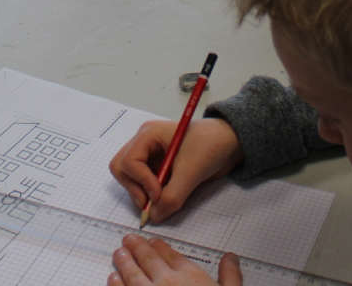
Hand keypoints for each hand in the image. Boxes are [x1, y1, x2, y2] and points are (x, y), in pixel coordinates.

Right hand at [109, 118, 242, 223]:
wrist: (230, 144)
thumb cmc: (211, 146)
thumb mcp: (192, 171)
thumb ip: (172, 196)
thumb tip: (154, 217)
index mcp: (148, 134)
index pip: (129, 161)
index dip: (141, 181)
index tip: (158, 195)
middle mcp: (144, 143)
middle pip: (121, 167)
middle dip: (134, 188)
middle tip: (151, 203)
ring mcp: (149, 155)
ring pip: (128, 177)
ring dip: (140, 192)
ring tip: (160, 201)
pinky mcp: (157, 167)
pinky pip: (142, 183)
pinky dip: (149, 194)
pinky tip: (164, 197)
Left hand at [110, 235, 240, 285]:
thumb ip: (230, 277)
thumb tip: (230, 257)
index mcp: (190, 277)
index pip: (171, 255)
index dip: (159, 246)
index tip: (152, 241)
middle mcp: (167, 282)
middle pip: (148, 259)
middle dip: (137, 247)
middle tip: (128, 240)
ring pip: (132, 273)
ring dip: (124, 262)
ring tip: (118, 253)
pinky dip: (116, 284)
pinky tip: (112, 278)